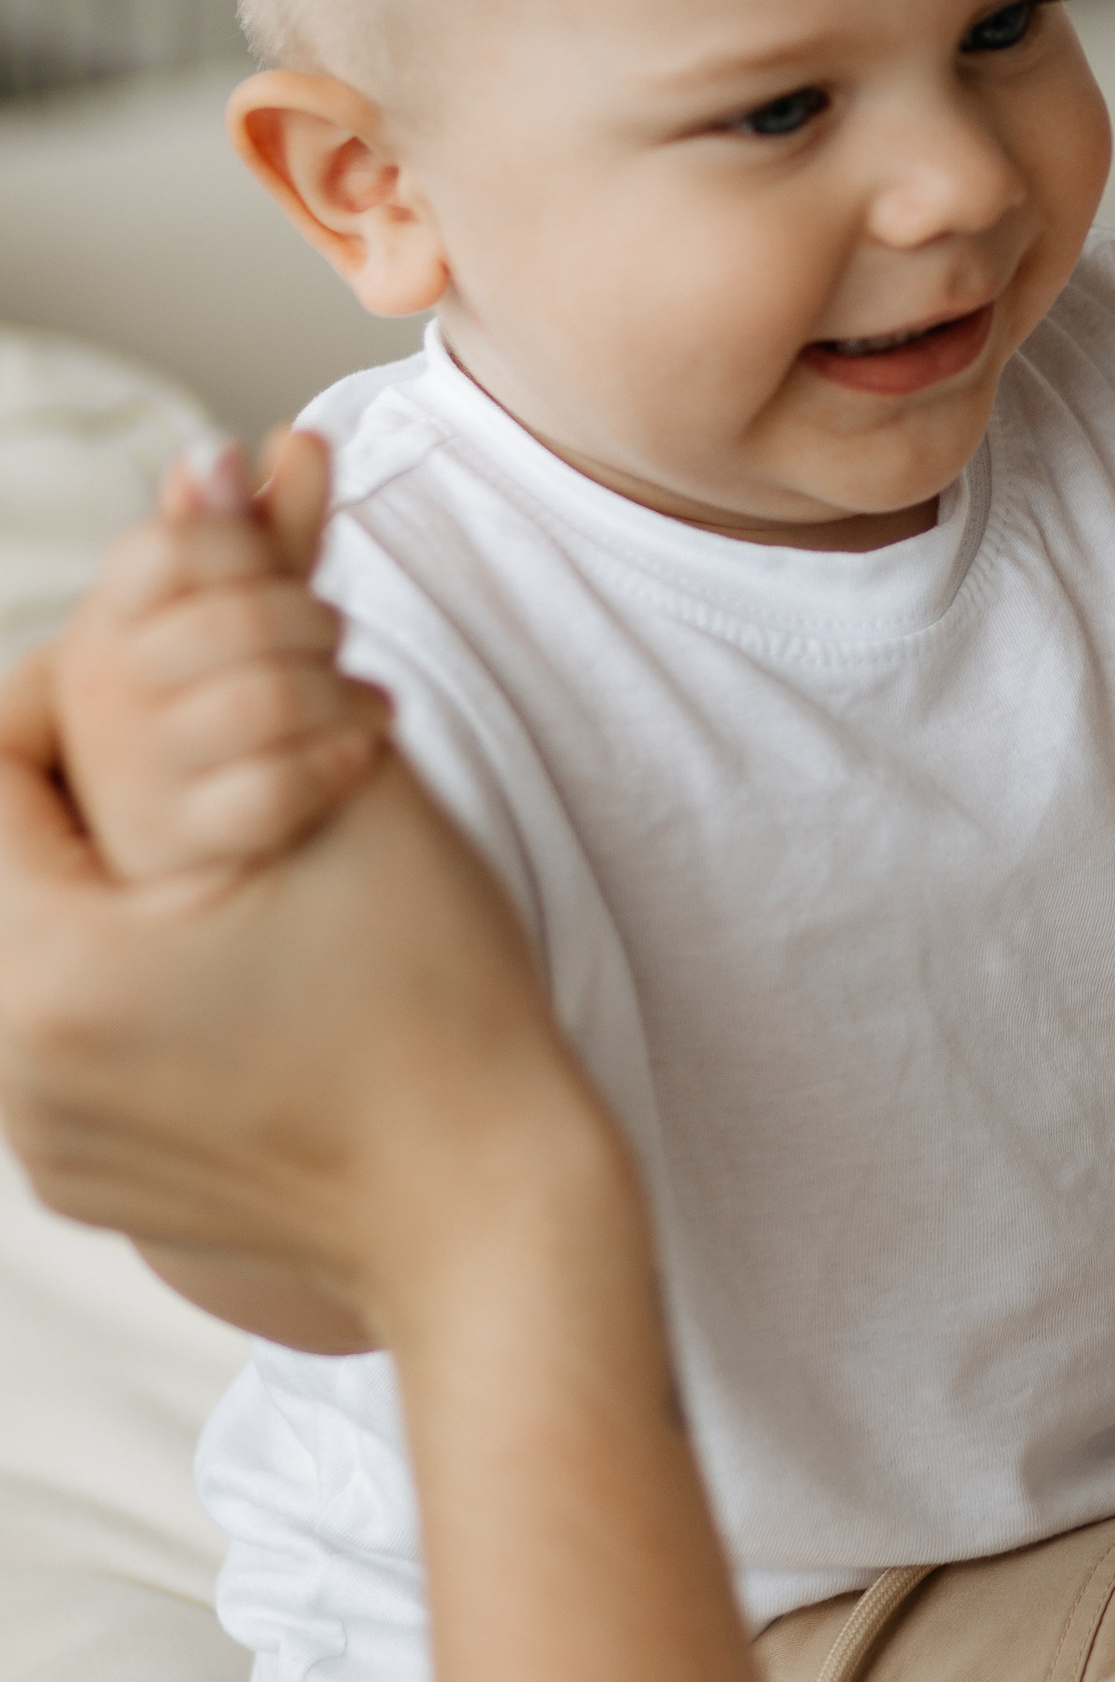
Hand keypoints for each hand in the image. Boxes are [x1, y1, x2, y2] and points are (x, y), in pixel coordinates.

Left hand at [0, 636, 608, 1349]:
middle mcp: (7, 1069)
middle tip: (255, 746)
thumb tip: (217, 460)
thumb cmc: (438, 1007)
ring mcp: (45, 1137)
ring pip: (58, 921)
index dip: (101, 673)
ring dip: (151, 852)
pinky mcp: (95, 1179)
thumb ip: (252, 608)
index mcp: (34, 972)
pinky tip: (263, 939)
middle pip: (26, 836)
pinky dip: (159, 952)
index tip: (209, 669)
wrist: (499, 1221)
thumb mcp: (346, 777)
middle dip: (136, 763)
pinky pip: (86, 1017)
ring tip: (270, 838)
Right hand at [53, 428, 390, 884]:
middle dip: (315, 624)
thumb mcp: (240, 610)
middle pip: (242, 617)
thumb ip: (265, 531)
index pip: (175, 544)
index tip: (284, 575)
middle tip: (335, 641)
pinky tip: (361, 749)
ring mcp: (135, 774)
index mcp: (106, 622)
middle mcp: (103, 694)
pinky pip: (277, 788)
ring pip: (271, 699)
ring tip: (365, 699)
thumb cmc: (224, 699)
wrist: (210, 838)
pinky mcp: (183, 845)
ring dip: (343, 693)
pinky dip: (337, 761)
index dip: (253, 551)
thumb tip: (279, 437)